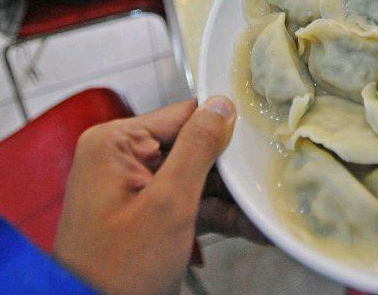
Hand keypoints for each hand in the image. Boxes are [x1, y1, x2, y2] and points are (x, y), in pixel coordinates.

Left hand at [54, 98, 256, 294]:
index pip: (182, 116)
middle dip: (227, 174)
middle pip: (190, 147)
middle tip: (263, 188)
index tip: (259, 144)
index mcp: (114, 143)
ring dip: (226, 199)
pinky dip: (210, 216)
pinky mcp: (140, 215)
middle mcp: (118, 159)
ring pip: (191, 178)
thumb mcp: (167, 205)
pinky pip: (182, 203)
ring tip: (260, 215)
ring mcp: (129, 189)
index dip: (222, 130)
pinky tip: (247, 227)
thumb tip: (221, 105)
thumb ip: (196, 149)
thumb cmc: (117, 270)